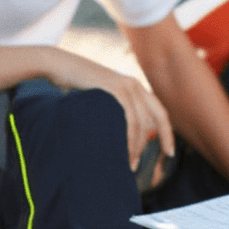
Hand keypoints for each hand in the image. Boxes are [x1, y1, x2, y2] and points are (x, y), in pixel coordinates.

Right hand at [46, 49, 174, 171]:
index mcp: (135, 87)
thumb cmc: (76, 85)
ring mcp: (126, 86)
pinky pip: (129, 118)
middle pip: (158, 117)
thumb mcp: (102, 98)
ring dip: (138, 146)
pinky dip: (130, 138)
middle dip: (163, 139)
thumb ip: (115, 110)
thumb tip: (118, 135)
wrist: (59, 65)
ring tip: (131, 164)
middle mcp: (135, 85)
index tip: (169, 152)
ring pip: (141, 122)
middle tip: (162, 158)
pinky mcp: (115, 89)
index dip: (167, 133)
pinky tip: (126, 151)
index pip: (159, 112)